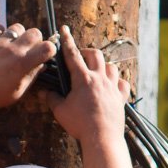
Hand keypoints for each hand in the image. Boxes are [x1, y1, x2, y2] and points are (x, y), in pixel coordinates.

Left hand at [0, 23, 56, 115]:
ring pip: (17, 27)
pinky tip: (0, 43)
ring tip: (13, 46)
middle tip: (29, 50)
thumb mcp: (17, 92)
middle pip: (34, 32)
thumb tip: (42, 65)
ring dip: (19, 35)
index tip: (45, 54)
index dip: (49, 49)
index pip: (47, 47)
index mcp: (23, 64)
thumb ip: (31, 76)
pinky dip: (2, 33)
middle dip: (36, 40)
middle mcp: (12, 50)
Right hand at [46, 26, 130, 143]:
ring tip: (96, 72)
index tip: (64, 29)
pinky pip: (122, 83)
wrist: (102, 138)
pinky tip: (112, 86)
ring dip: (103, 66)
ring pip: (111, 66)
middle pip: (95, 55)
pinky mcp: (121, 97)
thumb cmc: (80, 124)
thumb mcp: (60, 112)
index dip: (67, 41)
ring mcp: (112, 87)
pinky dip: (117, 81)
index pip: (72, 54)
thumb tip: (44, 93)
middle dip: (86, 53)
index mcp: (83, 79)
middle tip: (80, 58)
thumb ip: (52, 99)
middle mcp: (99, 78)